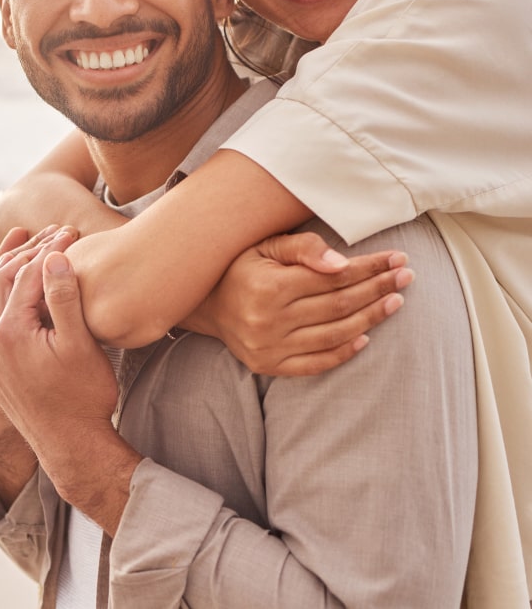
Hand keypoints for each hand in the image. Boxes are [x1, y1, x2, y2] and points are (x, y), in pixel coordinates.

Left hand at [0, 225, 77, 504]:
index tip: (72, 233)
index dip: (49, 249)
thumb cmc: (83, 397)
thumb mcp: (80, 345)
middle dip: (26, 252)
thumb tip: (55, 258)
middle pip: (0, 280)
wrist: (72, 446)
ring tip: (26, 248)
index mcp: (10, 333)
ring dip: (6, 270)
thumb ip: (65, 299)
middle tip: (52, 234)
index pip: (26, 275)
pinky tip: (10, 289)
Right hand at [186, 232, 413, 375]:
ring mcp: (269, 348)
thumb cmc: (241, 266)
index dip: (368, 267)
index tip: (396, 258)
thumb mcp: (265, 245)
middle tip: (406, 276)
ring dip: (371, 318)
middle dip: (378, 288)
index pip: (332, 278)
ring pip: (334, 335)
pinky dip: (344, 353)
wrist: (204, 304)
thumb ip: (303, 248)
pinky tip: (367, 336)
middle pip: (338, 305)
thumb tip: (342, 263)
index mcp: (269, 286)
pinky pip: (315, 364)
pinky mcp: (269, 366)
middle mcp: (269, 320)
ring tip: (396, 301)